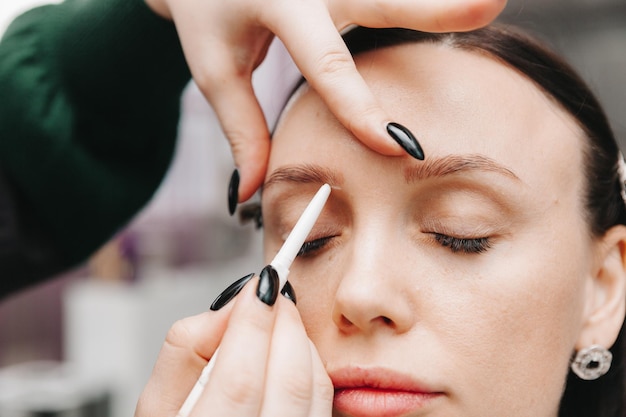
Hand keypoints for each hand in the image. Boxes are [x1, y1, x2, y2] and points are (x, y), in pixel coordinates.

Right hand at [135, 277, 332, 416]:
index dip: (253, 323)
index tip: (259, 283)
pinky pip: (324, 399)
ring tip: (277, 319)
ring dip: (299, 339)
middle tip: (272, 291)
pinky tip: (288, 353)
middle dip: (284, 321)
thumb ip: (186, 347)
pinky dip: (310, 364)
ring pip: (314, 386)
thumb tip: (232, 304)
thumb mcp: (157, 402)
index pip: (240, 378)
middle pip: (289, 379)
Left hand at [145, 0, 506, 201]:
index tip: (399, 145)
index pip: (327, 63)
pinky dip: (414, 7)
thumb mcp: (214, 68)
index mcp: (277, 3)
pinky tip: (455, 9)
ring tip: (490, 5)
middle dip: (436, 8)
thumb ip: (241, 129)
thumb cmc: (206, 12)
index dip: (363, 106)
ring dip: (434, 3)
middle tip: (491, 5)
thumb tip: (250, 192)